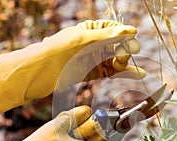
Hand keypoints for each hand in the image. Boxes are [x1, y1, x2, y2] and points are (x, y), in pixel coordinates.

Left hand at [0, 20, 145, 118]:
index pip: (114, 30)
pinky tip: (137, 74)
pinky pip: (111, 72)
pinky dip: (123, 73)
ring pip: (116, 60)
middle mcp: (94, 44)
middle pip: (117, 46)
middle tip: (121, 58)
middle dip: (123, 52)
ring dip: (125, 64)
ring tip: (134, 70)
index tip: (132, 43)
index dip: (124, 36)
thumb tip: (131, 31)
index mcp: (91, 30)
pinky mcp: (94, 73)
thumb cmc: (58, 51)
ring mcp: (94, 59)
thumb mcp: (84, 40)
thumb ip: (108, 36)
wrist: (38, 74)